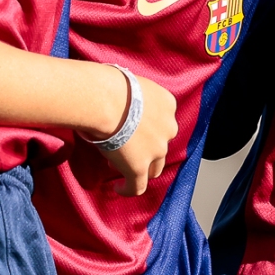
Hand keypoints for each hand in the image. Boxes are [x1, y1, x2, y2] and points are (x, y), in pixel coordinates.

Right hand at [98, 72, 178, 195]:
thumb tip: (117, 104)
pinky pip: (137, 186)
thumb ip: (134, 98)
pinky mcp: (140, 168)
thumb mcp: (131, 85)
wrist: (106, 99)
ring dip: (139, 168)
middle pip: (161, 145)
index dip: (147, 128)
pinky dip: (128, 189)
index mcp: (167, 104)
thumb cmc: (110, 85)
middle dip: (145, 149)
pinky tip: (118, 188)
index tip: (129, 128)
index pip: (163, 121)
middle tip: (124, 148)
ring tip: (119, 165)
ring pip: (153, 168)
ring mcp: (156, 149)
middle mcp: (168, 128)